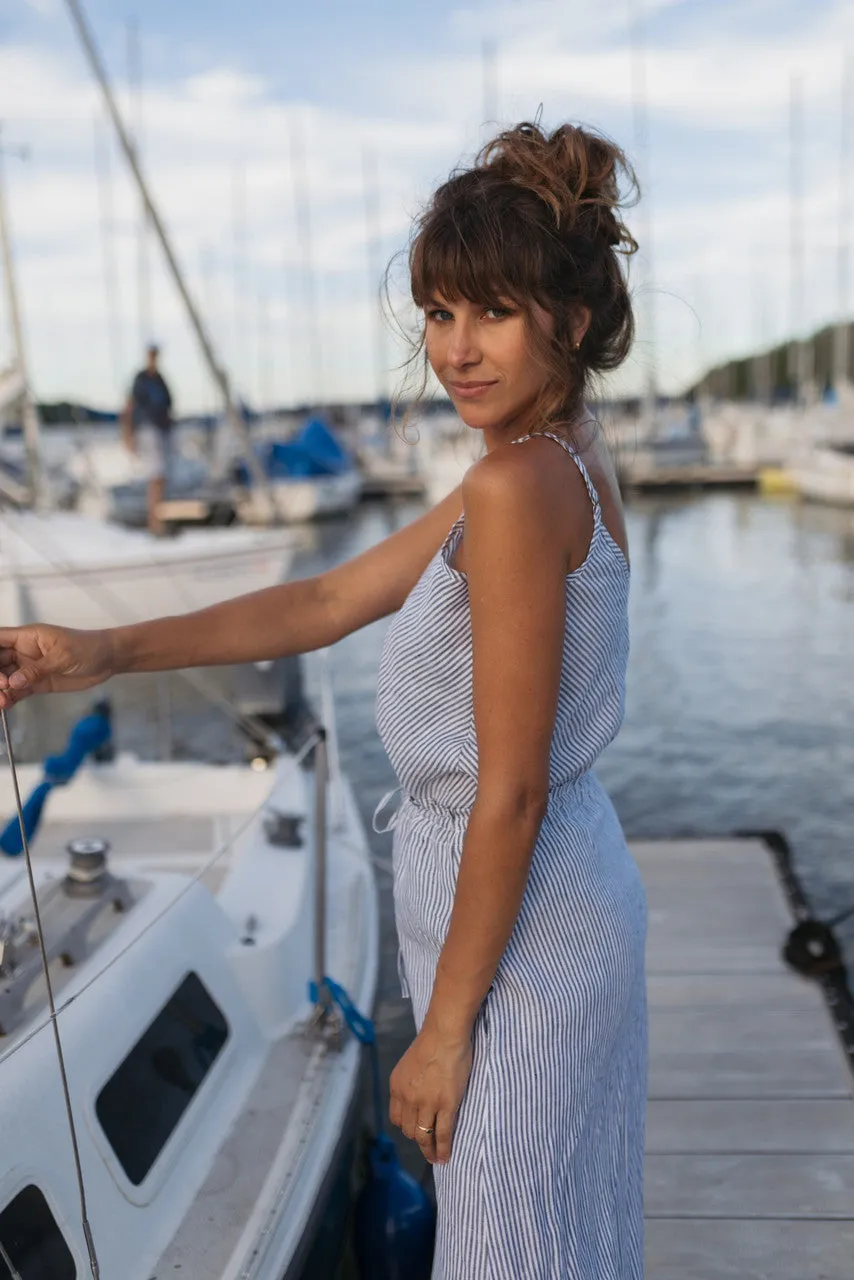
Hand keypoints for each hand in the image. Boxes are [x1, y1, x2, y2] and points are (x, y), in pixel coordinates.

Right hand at [0, 625, 114, 709]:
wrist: (108, 659)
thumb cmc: (88, 647)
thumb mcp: (63, 656)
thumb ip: (37, 669)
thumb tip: (13, 681)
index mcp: (27, 637)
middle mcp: (23, 652)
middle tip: (2, 687)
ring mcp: (29, 669)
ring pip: (5, 679)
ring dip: (0, 690)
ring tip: (3, 702)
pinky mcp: (37, 683)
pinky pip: (17, 692)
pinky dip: (10, 699)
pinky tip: (5, 706)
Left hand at [389, 1023, 472, 1164]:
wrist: (445, 1034)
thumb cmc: (431, 1043)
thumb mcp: (409, 1064)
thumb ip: (409, 1083)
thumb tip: (416, 1095)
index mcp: (397, 1087)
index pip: (396, 1118)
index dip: (405, 1125)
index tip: (414, 1128)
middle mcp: (407, 1098)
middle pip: (408, 1129)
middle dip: (417, 1139)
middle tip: (427, 1145)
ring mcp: (426, 1103)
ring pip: (423, 1136)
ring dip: (429, 1151)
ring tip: (435, 1158)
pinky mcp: (446, 1106)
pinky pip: (441, 1134)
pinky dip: (442, 1149)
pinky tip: (444, 1157)